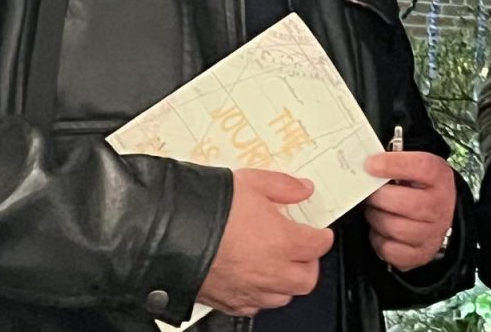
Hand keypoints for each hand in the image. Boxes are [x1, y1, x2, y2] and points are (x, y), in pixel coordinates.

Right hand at [197, 169, 336, 315]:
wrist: (168, 233)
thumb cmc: (208, 209)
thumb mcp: (251, 182)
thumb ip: (282, 186)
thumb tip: (302, 189)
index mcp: (283, 241)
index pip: (319, 245)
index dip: (322, 236)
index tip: (319, 232)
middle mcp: (270, 271)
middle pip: (307, 279)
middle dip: (308, 263)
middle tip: (301, 249)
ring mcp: (249, 290)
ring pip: (282, 297)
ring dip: (285, 282)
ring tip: (277, 264)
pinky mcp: (227, 302)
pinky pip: (254, 307)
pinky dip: (258, 295)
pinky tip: (252, 278)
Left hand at [363, 151, 457, 270]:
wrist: (439, 215)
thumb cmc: (420, 188)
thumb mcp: (415, 168)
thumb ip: (395, 163)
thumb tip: (366, 163)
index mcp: (439, 177)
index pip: (421, 167)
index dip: (393, 165)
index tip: (370, 165)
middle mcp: (439, 206)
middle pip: (403, 202)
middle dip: (378, 197)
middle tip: (370, 194)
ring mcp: (432, 233)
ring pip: (393, 227)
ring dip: (376, 218)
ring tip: (376, 211)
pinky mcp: (420, 254)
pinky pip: (389, 249)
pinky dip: (378, 239)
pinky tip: (382, 230)